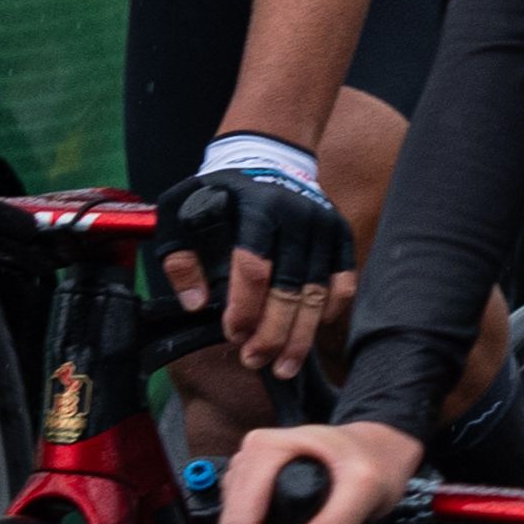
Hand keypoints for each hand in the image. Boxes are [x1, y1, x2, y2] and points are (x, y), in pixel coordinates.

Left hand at [156, 138, 358, 376]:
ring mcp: (323, 225)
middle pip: (288, 287)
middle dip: (272, 332)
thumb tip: (197, 304)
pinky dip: (331, 310)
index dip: (244, 307)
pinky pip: (343, 280)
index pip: (253, 267)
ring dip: (301, 334)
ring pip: (316, 291)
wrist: (267, 156)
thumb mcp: (181, 212)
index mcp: (255, 207)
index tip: (232, 334)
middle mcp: (296, 215)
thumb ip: (180, 258)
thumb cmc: (217, 193)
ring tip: (283, 367)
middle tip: (255, 362)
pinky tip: (313, 334)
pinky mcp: (340, 234)